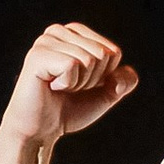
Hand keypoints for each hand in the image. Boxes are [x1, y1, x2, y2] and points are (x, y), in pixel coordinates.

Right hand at [4, 22, 138, 144]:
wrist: (40, 131)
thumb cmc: (67, 111)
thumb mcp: (103, 95)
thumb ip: (122, 82)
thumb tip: (125, 72)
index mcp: (74, 33)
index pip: (112, 52)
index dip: (103, 77)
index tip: (80, 85)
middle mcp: (58, 31)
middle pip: (102, 54)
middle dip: (91, 80)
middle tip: (68, 89)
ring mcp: (46, 41)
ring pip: (89, 59)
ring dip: (79, 83)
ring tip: (58, 87)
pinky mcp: (38, 55)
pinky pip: (73, 66)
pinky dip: (68, 84)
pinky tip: (51, 86)